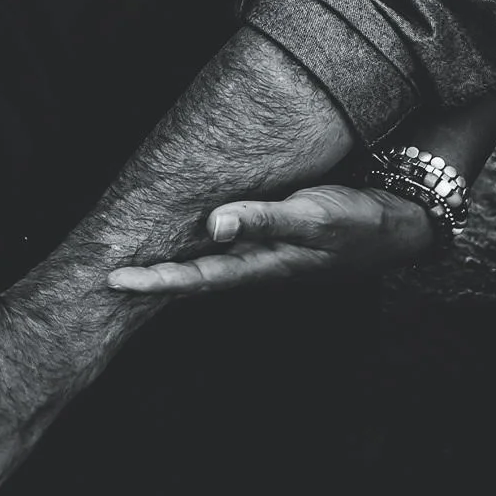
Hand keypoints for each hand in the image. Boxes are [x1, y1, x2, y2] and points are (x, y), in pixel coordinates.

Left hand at [106, 185, 437, 295]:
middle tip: (98, 275)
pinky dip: (191, 239)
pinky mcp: (266, 232)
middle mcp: (253, 263)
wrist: (397, 223)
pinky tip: (173, 231)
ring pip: (202, 260)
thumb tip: (214, 223)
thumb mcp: (312, 215)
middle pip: (190, 275)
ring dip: (165, 260)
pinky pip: (220, 241)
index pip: (195, 278)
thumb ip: (264, 219)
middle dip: (147, 278)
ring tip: (121, 256)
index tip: (114, 280)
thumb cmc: (356, 220)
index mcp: (260, 266)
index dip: (154, 280)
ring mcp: (259, 251)